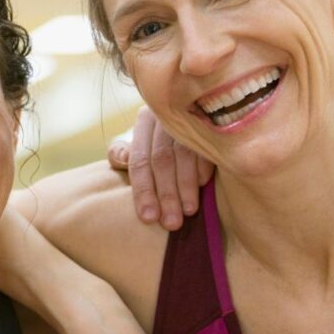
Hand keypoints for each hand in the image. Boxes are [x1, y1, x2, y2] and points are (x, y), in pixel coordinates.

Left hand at [107, 106, 213, 230]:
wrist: (197, 110)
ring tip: (189, 212)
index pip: (139, 161)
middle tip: (171, 223)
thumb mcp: (137, 142)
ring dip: (186, 186)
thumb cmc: (160, 137)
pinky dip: (204, 168)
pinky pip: (207, 145)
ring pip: (184, 155)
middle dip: (166, 195)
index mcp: (145, 120)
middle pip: (162, 160)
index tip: (149, 218)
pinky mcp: (213, 121)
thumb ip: (122, 152)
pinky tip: (203, 186)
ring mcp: (191, 116)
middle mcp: (166, 116)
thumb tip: (121, 158)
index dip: (143, 191)